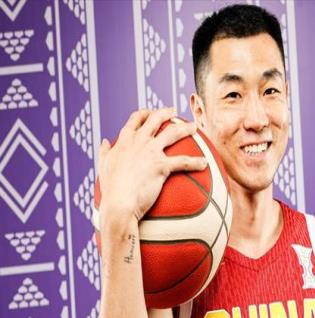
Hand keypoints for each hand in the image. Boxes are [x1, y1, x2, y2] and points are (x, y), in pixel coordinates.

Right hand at [97, 108, 206, 222]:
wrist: (118, 203)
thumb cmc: (111, 188)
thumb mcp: (103, 165)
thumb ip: (105, 152)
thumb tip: (105, 141)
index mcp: (124, 141)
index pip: (135, 120)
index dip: (144, 113)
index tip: (150, 112)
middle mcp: (139, 142)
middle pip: (155, 119)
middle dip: (166, 112)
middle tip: (174, 111)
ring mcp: (151, 152)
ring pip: (172, 133)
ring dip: (185, 128)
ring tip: (194, 126)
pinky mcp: (162, 165)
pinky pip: (183, 161)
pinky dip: (196, 162)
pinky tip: (204, 163)